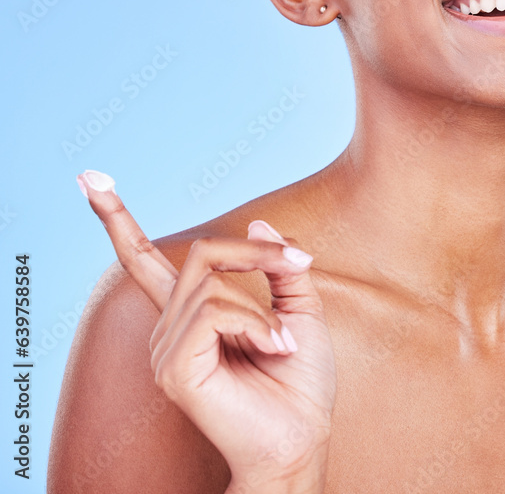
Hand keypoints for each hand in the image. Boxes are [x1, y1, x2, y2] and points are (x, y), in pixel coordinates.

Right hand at [76, 170, 336, 492]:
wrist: (304, 437)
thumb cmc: (301, 381)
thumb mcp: (302, 309)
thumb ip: (279, 267)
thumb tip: (255, 223)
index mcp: (192, 316)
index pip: (145, 261)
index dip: (117, 219)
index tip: (91, 178)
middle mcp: (170, 331)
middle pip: (202, 253)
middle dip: (258, 254)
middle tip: (302, 263)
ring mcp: (167, 351)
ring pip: (213, 283)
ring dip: (265, 304)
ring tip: (285, 341)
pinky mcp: (175, 370)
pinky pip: (214, 312)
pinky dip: (257, 323)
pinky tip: (276, 348)